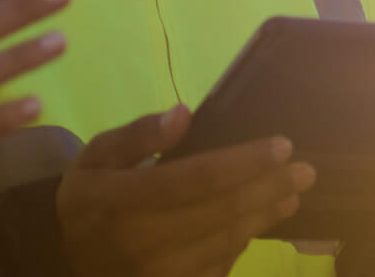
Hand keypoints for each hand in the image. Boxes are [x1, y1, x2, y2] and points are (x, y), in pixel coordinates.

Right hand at [57, 106, 315, 276]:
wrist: (70, 258)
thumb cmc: (90, 197)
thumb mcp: (97, 155)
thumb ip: (137, 135)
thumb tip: (183, 113)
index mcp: (118, 197)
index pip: (194, 178)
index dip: (242, 162)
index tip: (280, 145)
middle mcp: (139, 240)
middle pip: (218, 212)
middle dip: (267, 188)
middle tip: (304, 171)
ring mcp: (156, 273)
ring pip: (224, 242)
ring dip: (263, 217)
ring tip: (291, 194)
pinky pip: (217, 268)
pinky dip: (242, 245)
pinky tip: (258, 222)